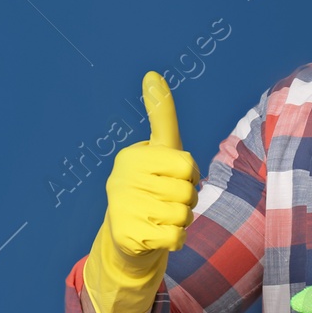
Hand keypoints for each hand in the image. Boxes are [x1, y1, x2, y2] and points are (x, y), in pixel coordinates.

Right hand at [82, 71, 200, 312]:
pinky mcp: (127, 236)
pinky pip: (175, 237)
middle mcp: (121, 180)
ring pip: (182, 216)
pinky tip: (158, 234)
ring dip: (181, 221)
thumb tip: (152, 74)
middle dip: (187, 200)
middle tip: (167, 201)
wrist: (128, 236)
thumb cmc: (152, 184)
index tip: (174, 177)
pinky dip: (175, 239)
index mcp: (132, 156)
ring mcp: (122, 209)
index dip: (190, 175)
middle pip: (187, 192)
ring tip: (162, 217)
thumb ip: (160, 113)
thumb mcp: (160, 148)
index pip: (186, 165)